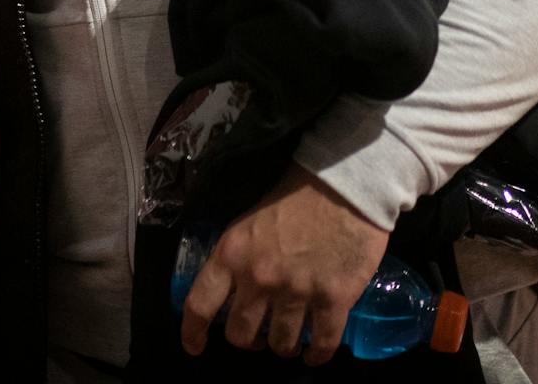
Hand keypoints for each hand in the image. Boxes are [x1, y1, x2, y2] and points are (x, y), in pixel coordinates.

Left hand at [180, 166, 389, 365]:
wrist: (345, 182)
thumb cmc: (296, 193)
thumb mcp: (250, 220)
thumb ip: (239, 255)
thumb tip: (237, 287)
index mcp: (232, 254)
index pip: (200, 303)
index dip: (193, 331)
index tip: (195, 346)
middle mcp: (259, 278)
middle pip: (240, 334)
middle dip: (248, 341)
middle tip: (259, 335)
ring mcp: (297, 292)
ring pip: (281, 344)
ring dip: (284, 346)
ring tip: (292, 341)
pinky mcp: (334, 299)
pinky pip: (323, 344)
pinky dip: (318, 355)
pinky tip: (316, 353)